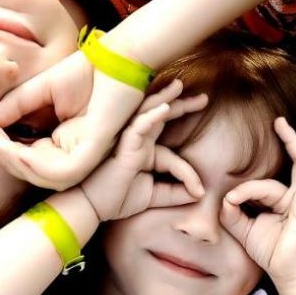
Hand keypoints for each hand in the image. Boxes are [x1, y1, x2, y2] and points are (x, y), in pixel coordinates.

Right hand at [0, 51, 146, 188]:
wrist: (118, 59)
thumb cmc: (87, 72)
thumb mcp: (41, 90)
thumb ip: (16, 106)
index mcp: (65, 143)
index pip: (31, 159)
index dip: (5, 150)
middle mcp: (76, 154)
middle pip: (35, 172)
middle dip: (6, 159)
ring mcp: (86, 154)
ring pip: (46, 177)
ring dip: (16, 163)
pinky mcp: (94, 151)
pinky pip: (62, 172)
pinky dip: (34, 164)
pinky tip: (15, 148)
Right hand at [77, 81, 207, 220]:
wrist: (91, 208)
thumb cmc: (117, 199)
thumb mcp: (154, 195)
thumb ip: (175, 192)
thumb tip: (200, 193)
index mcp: (144, 150)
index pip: (171, 149)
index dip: (189, 170)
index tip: (200, 191)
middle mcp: (137, 141)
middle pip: (161, 116)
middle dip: (182, 105)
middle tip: (204, 98)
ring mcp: (129, 140)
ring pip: (148, 113)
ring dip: (164, 98)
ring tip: (180, 86)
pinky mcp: (122, 145)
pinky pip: (138, 127)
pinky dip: (151, 117)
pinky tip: (165, 108)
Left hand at [219, 119, 295, 284]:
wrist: (289, 275)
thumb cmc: (273, 251)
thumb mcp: (246, 229)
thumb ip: (233, 212)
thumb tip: (225, 197)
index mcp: (289, 199)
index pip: (264, 182)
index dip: (243, 190)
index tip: (230, 201)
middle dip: (292, 140)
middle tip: (280, 121)